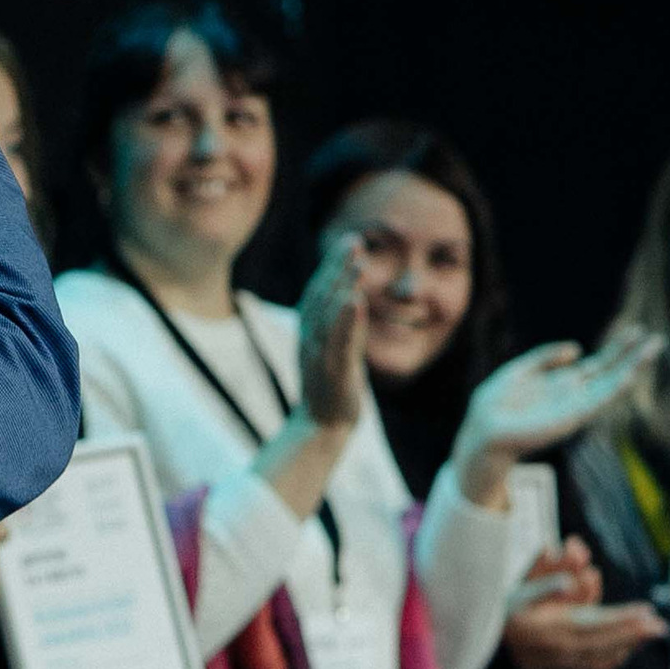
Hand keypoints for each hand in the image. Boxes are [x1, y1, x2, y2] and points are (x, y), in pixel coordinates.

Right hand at [297, 235, 369, 436]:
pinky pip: (338, 344)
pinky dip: (346, 322)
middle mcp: (311, 339)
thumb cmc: (330, 385)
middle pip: (322, 296)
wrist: (321, 427)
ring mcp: (320, 356)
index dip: (333, 265)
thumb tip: (350, 293)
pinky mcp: (332, 373)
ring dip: (342, 287)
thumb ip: (342, 322)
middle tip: (354, 241)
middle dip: (337, 267)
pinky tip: (356, 302)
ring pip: (329, 316)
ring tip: (358, 264)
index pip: (320, 291)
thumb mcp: (335, 348)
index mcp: (311, 331)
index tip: (350, 241)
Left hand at [453, 320, 658, 508]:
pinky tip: (630, 375)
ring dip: (632, 367)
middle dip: (631, 355)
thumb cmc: (497, 404)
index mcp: (562, 384)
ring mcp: (575, 406)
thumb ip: (544, 358)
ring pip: (611, 384)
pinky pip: (598, 401)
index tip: (635, 331)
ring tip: (652, 350)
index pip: (598, 365)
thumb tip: (577, 348)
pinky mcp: (571, 417)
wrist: (484, 429)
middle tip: (657, 338)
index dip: (616, 348)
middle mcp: (573, 395)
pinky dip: (615, 389)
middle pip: (610, 372)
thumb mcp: (519, 371)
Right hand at [503, 550, 668, 668]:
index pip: (593, 624)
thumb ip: (549, 572)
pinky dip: (612, 659)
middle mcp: (556, 649)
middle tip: (659, 626)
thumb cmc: (504, 609)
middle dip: (633, 633)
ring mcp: (558, 664)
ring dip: (627, 646)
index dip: (621, 620)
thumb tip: (581, 562)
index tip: (645, 613)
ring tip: (647, 633)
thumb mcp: (522, 584)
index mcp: (547, 627)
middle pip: (603, 643)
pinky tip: (625, 650)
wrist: (483, 646)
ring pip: (601, 658)